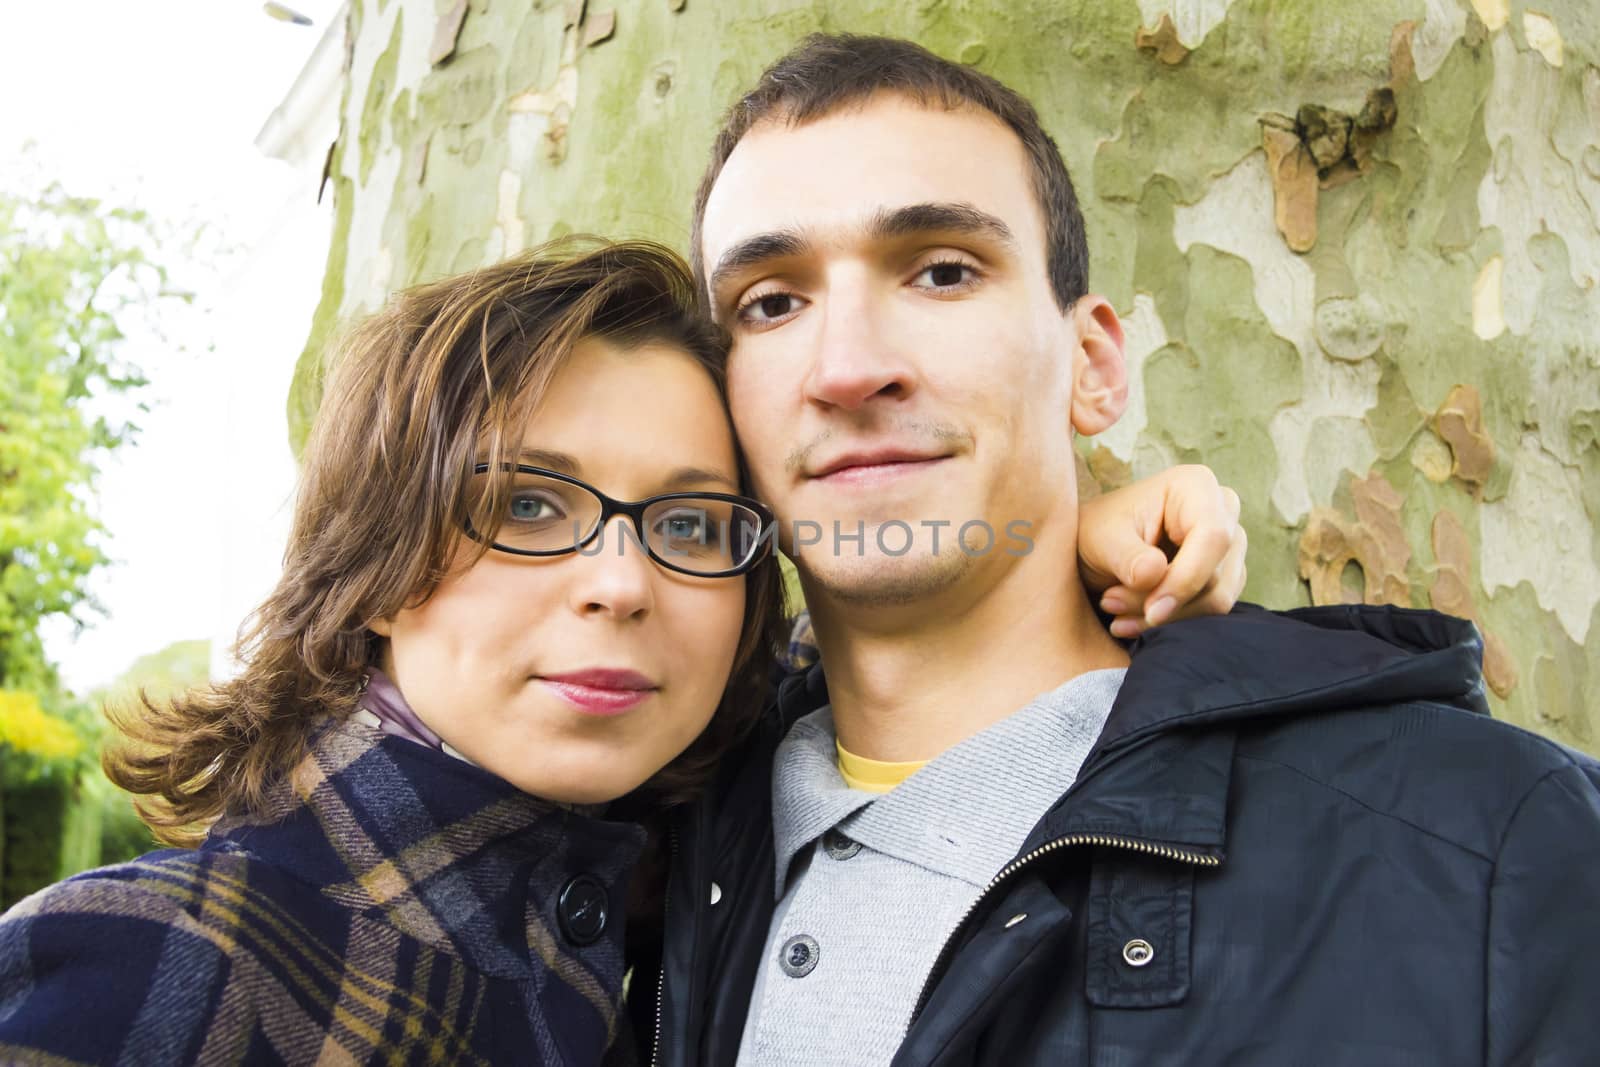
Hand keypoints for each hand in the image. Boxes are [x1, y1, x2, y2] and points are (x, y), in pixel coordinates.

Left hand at [1077, 465, 1246, 638]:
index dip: (1186, 579)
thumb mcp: (1101, 540)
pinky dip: (1172, 622)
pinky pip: (1211, 610)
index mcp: (1196, 486)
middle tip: (1112, 605)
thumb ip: (1127, 557)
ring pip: (1217, 599)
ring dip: (1165, 617)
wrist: (1093, 548)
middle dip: (1164, 601)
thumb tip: (1154, 575)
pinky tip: (1133, 620)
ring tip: (1117, 613)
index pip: (1212, 537)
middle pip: (1216, 575)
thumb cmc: (1096, 533)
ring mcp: (1229, 545)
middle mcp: (1223, 511)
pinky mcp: (1224, 575)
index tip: (1152, 611)